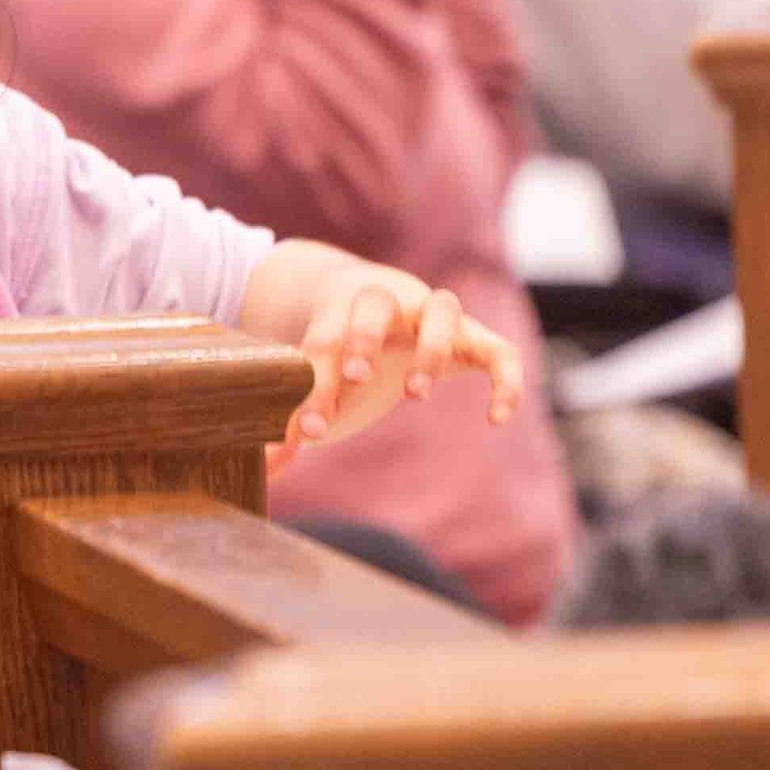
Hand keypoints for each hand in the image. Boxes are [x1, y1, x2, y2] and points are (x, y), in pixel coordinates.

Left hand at [243, 241, 522, 477]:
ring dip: (431, 347)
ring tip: (415, 395)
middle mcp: (387, 302)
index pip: (324, 338)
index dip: (316, 384)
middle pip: (376, 299)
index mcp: (339, 308)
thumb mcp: (318, 383)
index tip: (310, 430)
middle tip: (356, 377)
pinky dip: (505, 379)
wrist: (371, 301)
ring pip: (442, 306)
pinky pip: (500, 349)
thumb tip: (264, 470)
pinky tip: (495, 420)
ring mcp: (432, 315)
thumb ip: (291, 424)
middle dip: (364, 336)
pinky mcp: (473, 338)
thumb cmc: (340, 351)